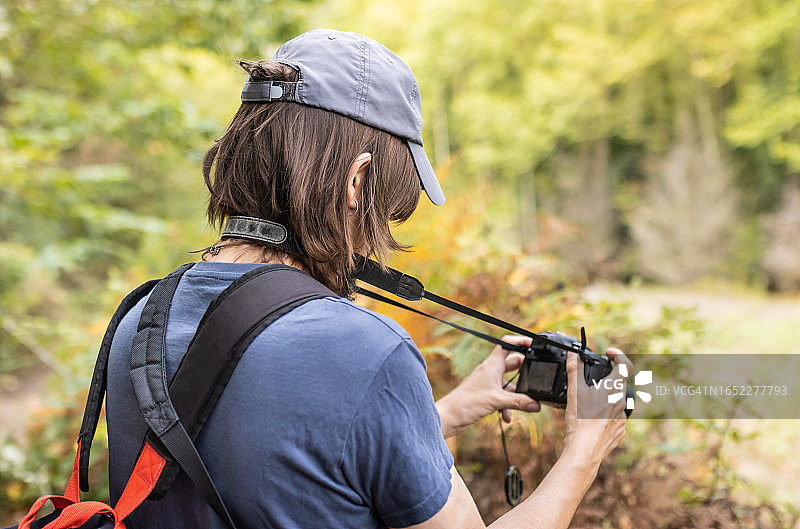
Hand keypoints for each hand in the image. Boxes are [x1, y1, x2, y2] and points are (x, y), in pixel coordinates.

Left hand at [436, 336, 540, 437]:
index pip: (507, 344)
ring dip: (516, 395)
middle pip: (512, 363)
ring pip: (509, 383)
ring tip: (524, 406)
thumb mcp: (497, 401)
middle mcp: (490, 371)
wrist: (449, 416)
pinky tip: (507, 417)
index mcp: (492, 365)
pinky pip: (502, 396)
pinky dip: (507, 406)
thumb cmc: (467, 403)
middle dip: (524, 372)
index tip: (533, 344)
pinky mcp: (485, 394)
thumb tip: (537, 405)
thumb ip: (519, 402)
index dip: (520, 341)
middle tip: (535, 378)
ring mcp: (488, 382)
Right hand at [562, 348, 630, 467]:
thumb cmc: (580, 421)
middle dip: (606, 379)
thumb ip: (574, 370)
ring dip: (605, 397)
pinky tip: (592, 419)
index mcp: (613, 388)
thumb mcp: (574, 392)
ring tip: (588, 403)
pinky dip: (605, 413)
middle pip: (619, 383)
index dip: (618, 355)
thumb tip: (573, 355)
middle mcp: (622, 401)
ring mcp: (622, 417)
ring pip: (616, 400)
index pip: (625, 364)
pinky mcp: (619, 430)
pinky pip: (615, 416)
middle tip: (591, 381)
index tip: (608, 353)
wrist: (584, 451)